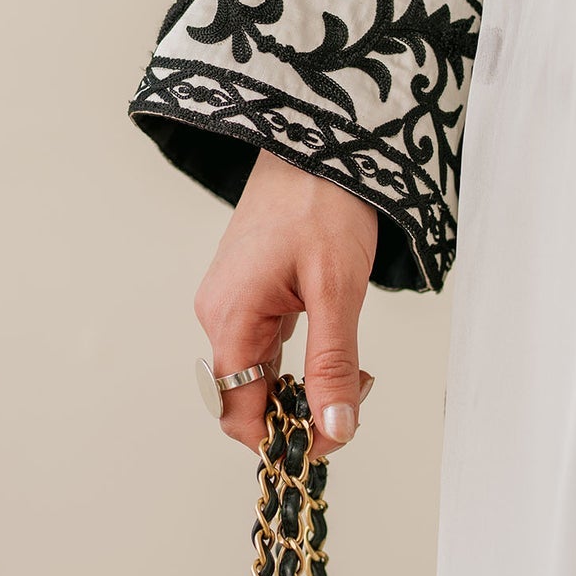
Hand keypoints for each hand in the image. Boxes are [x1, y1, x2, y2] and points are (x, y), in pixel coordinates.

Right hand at [193, 148, 378, 458]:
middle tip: (356, 389)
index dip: (284, 438)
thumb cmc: (322, 201)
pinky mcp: (250, 285)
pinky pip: (268, 339)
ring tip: (353, 366)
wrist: (317, 137)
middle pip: (249, 394)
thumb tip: (334, 431)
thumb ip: (333, 363)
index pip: (240, 412)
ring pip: (261, 368)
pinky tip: (334, 339)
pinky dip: (301, 354)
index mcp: (230, 317)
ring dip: (304, 381)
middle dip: (301, 408)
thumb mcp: (337, 288)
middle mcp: (220, 312)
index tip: (334, 437)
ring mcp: (233, 297)